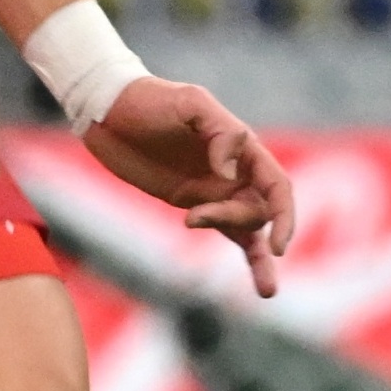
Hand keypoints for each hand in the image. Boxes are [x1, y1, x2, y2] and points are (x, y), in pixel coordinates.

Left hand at [83, 76, 296, 296]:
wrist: (107, 110)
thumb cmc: (149, 99)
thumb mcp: (188, 102)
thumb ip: (219, 131)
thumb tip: (230, 171)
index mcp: (243, 148)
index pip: (277, 186)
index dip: (284, 215)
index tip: (277, 243)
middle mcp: (235, 172)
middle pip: (259, 210)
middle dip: (234, 220)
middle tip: (194, 217)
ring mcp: (216, 190)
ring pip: (249, 228)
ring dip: (256, 255)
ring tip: (266, 291)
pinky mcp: (194, 203)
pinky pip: (229, 233)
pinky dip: (250, 258)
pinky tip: (263, 285)